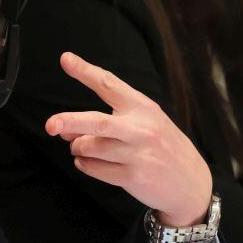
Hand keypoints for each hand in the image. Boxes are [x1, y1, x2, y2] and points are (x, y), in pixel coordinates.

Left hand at [45, 51, 212, 226]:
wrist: (191, 183)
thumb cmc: (163, 148)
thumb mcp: (145, 124)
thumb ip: (109, 122)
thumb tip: (66, 128)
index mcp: (143, 107)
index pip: (110, 84)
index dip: (85, 71)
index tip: (66, 59)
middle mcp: (141, 129)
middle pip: (97, 122)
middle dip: (70, 122)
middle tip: (50, 124)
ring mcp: (138, 154)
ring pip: (92, 148)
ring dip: (78, 148)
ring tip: (79, 148)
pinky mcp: (133, 177)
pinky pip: (96, 169)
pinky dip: (85, 165)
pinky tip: (88, 162)